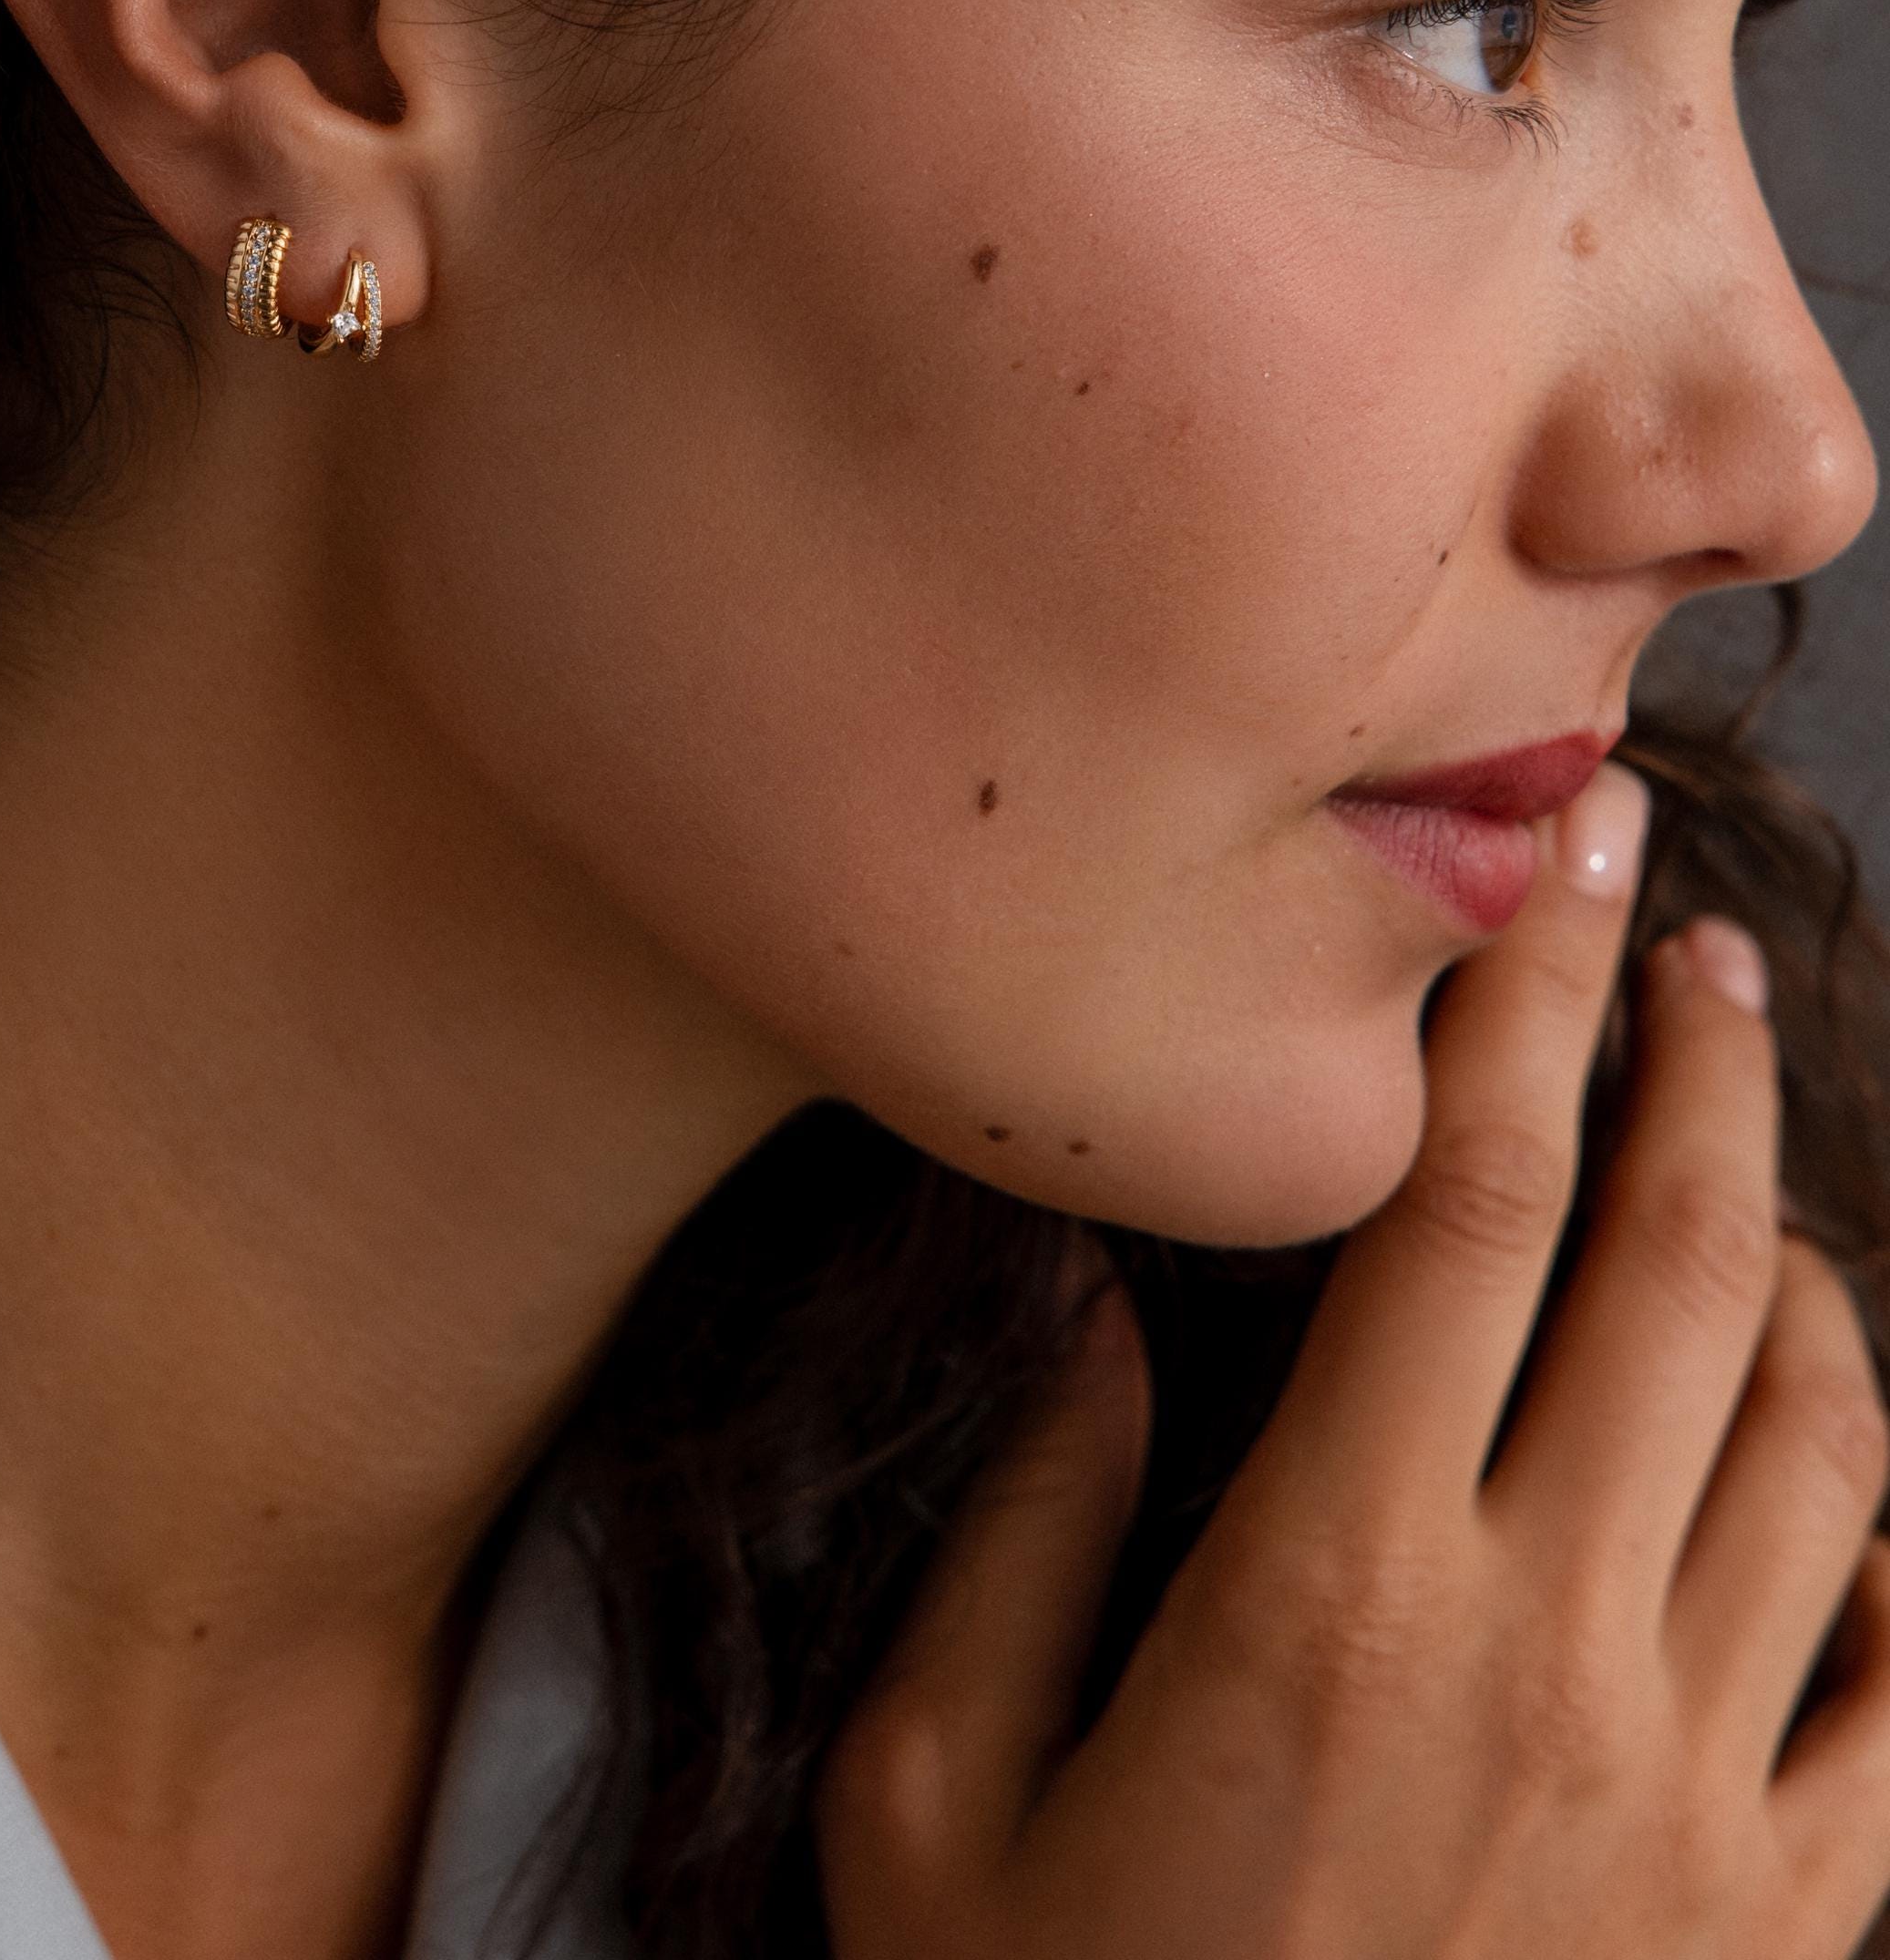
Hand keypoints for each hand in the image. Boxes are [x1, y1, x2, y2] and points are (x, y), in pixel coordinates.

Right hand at [818, 763, 1889, 1959]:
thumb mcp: (932, 1799)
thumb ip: (1020, 1531)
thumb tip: (1088, 1314)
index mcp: (1326, 1592)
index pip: (1460, 1215)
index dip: (1517, 1014)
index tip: (1548, 875)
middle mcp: (1546, 1658)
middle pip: (1676, 1273)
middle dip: (1694, 1064)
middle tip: (1684, 935)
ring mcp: (1704, 1804)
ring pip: (1831, 1443)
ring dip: (1804, 1255)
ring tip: (1751, 1159)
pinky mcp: (1791, 1930)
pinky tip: (1845, 1439)